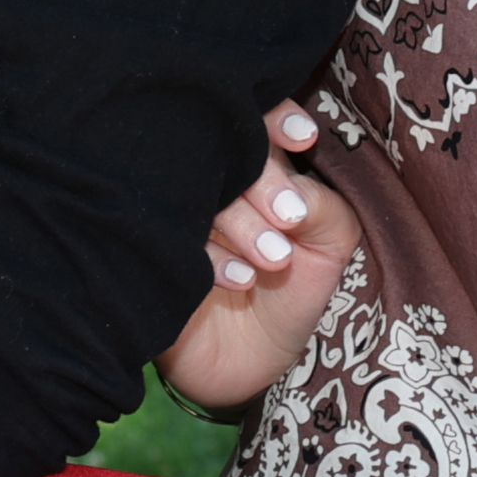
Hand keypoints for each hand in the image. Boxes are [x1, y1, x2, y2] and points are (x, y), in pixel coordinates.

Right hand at [155, 101, 351, 418]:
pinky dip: (212, 257)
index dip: (274, 117)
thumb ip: (323, 208)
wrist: (247, 360)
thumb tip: (294, 193)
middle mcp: (206, 177)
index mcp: (248, 163)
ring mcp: (173, 210)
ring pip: (197, 190)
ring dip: (241, 222)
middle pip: (221, 149)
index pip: (253, 117)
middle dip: (262, 180)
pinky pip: (170, 236)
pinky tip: (240, 280)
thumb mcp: (327, 245)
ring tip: (275, 258)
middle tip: (289, 220)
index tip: (303, 139)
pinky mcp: (149, 247)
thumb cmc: (290, 289)